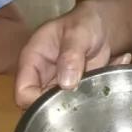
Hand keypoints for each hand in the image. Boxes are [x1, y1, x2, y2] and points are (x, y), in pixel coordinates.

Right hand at [14, 0, 130, 107]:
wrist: (103, 26)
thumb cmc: (84, 23)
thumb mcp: (78, 32)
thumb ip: (71, 54)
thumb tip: (66, 83)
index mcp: (32, 60)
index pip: (23, 91)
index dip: (36, 102)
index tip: (60, 104)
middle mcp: (41, 77)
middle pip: (39, 105)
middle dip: (61, 107)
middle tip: (83, 98)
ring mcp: (57, 86)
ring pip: (61, 108)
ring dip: (80, 103)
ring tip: (98, 84)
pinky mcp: (74, 91)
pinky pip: (80, 103)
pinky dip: (96, 96)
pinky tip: (108, 76)